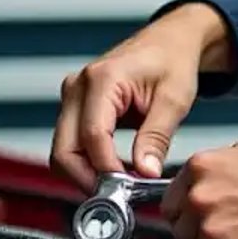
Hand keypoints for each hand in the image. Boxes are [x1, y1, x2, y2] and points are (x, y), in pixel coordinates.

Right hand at [50, 1, 233, 191]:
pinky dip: (87, 163)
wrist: (168, 41)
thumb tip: (145, 172)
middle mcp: (77, 86)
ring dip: (85, 174)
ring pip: (63, 151)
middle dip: (87, 179)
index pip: (92, 136)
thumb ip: (157, 137)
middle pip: (64, 150)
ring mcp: (71, 96)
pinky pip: (70, 144)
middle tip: (119, 197)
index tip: (128, 189)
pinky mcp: (74, 106)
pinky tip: (113, 170)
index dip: (107, 169)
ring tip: (119, 185)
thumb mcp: (174, 99)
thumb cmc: (172, 61)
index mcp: (102, 79)